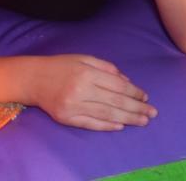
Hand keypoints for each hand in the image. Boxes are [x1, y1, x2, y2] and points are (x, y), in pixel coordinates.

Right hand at [30, 54, 156, 130]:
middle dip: (136, 108)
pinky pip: (91, 124)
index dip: (134, 92)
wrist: (33, 78)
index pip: (117, 86)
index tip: (145, 97)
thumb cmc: (60, 66)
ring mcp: (73, 106)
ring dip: (127, 119)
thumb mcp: (83, 59)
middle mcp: (81, 90)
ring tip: (142, 121)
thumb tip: (127, 82)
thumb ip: (106, 68)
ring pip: (106, 115)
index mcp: (87, 73)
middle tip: (152, 113)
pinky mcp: (66, 118)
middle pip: (115, 102)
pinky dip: (107, 126)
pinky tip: (120, 126)